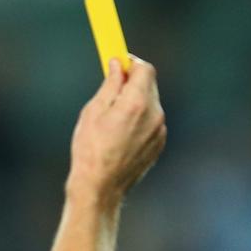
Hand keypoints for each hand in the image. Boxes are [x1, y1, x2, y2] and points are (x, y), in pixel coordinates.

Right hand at [66, 55, 165, 206]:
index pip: (144, 68)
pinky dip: (139, 119)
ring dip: (135, 102)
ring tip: (111, 119)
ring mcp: (160, 131)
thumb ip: (109, 85)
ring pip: (150, 103)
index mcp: (137, 103)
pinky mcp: (159, 144)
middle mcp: (154, 115)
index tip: (117, 63)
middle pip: (149, 84)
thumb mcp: (93, 112)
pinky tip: (119, 135)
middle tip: (111, 89)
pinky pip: (151, 121)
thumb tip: (117, 65)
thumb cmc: (90, 151)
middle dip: (132, 82)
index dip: (130, 63)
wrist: (100, 188)